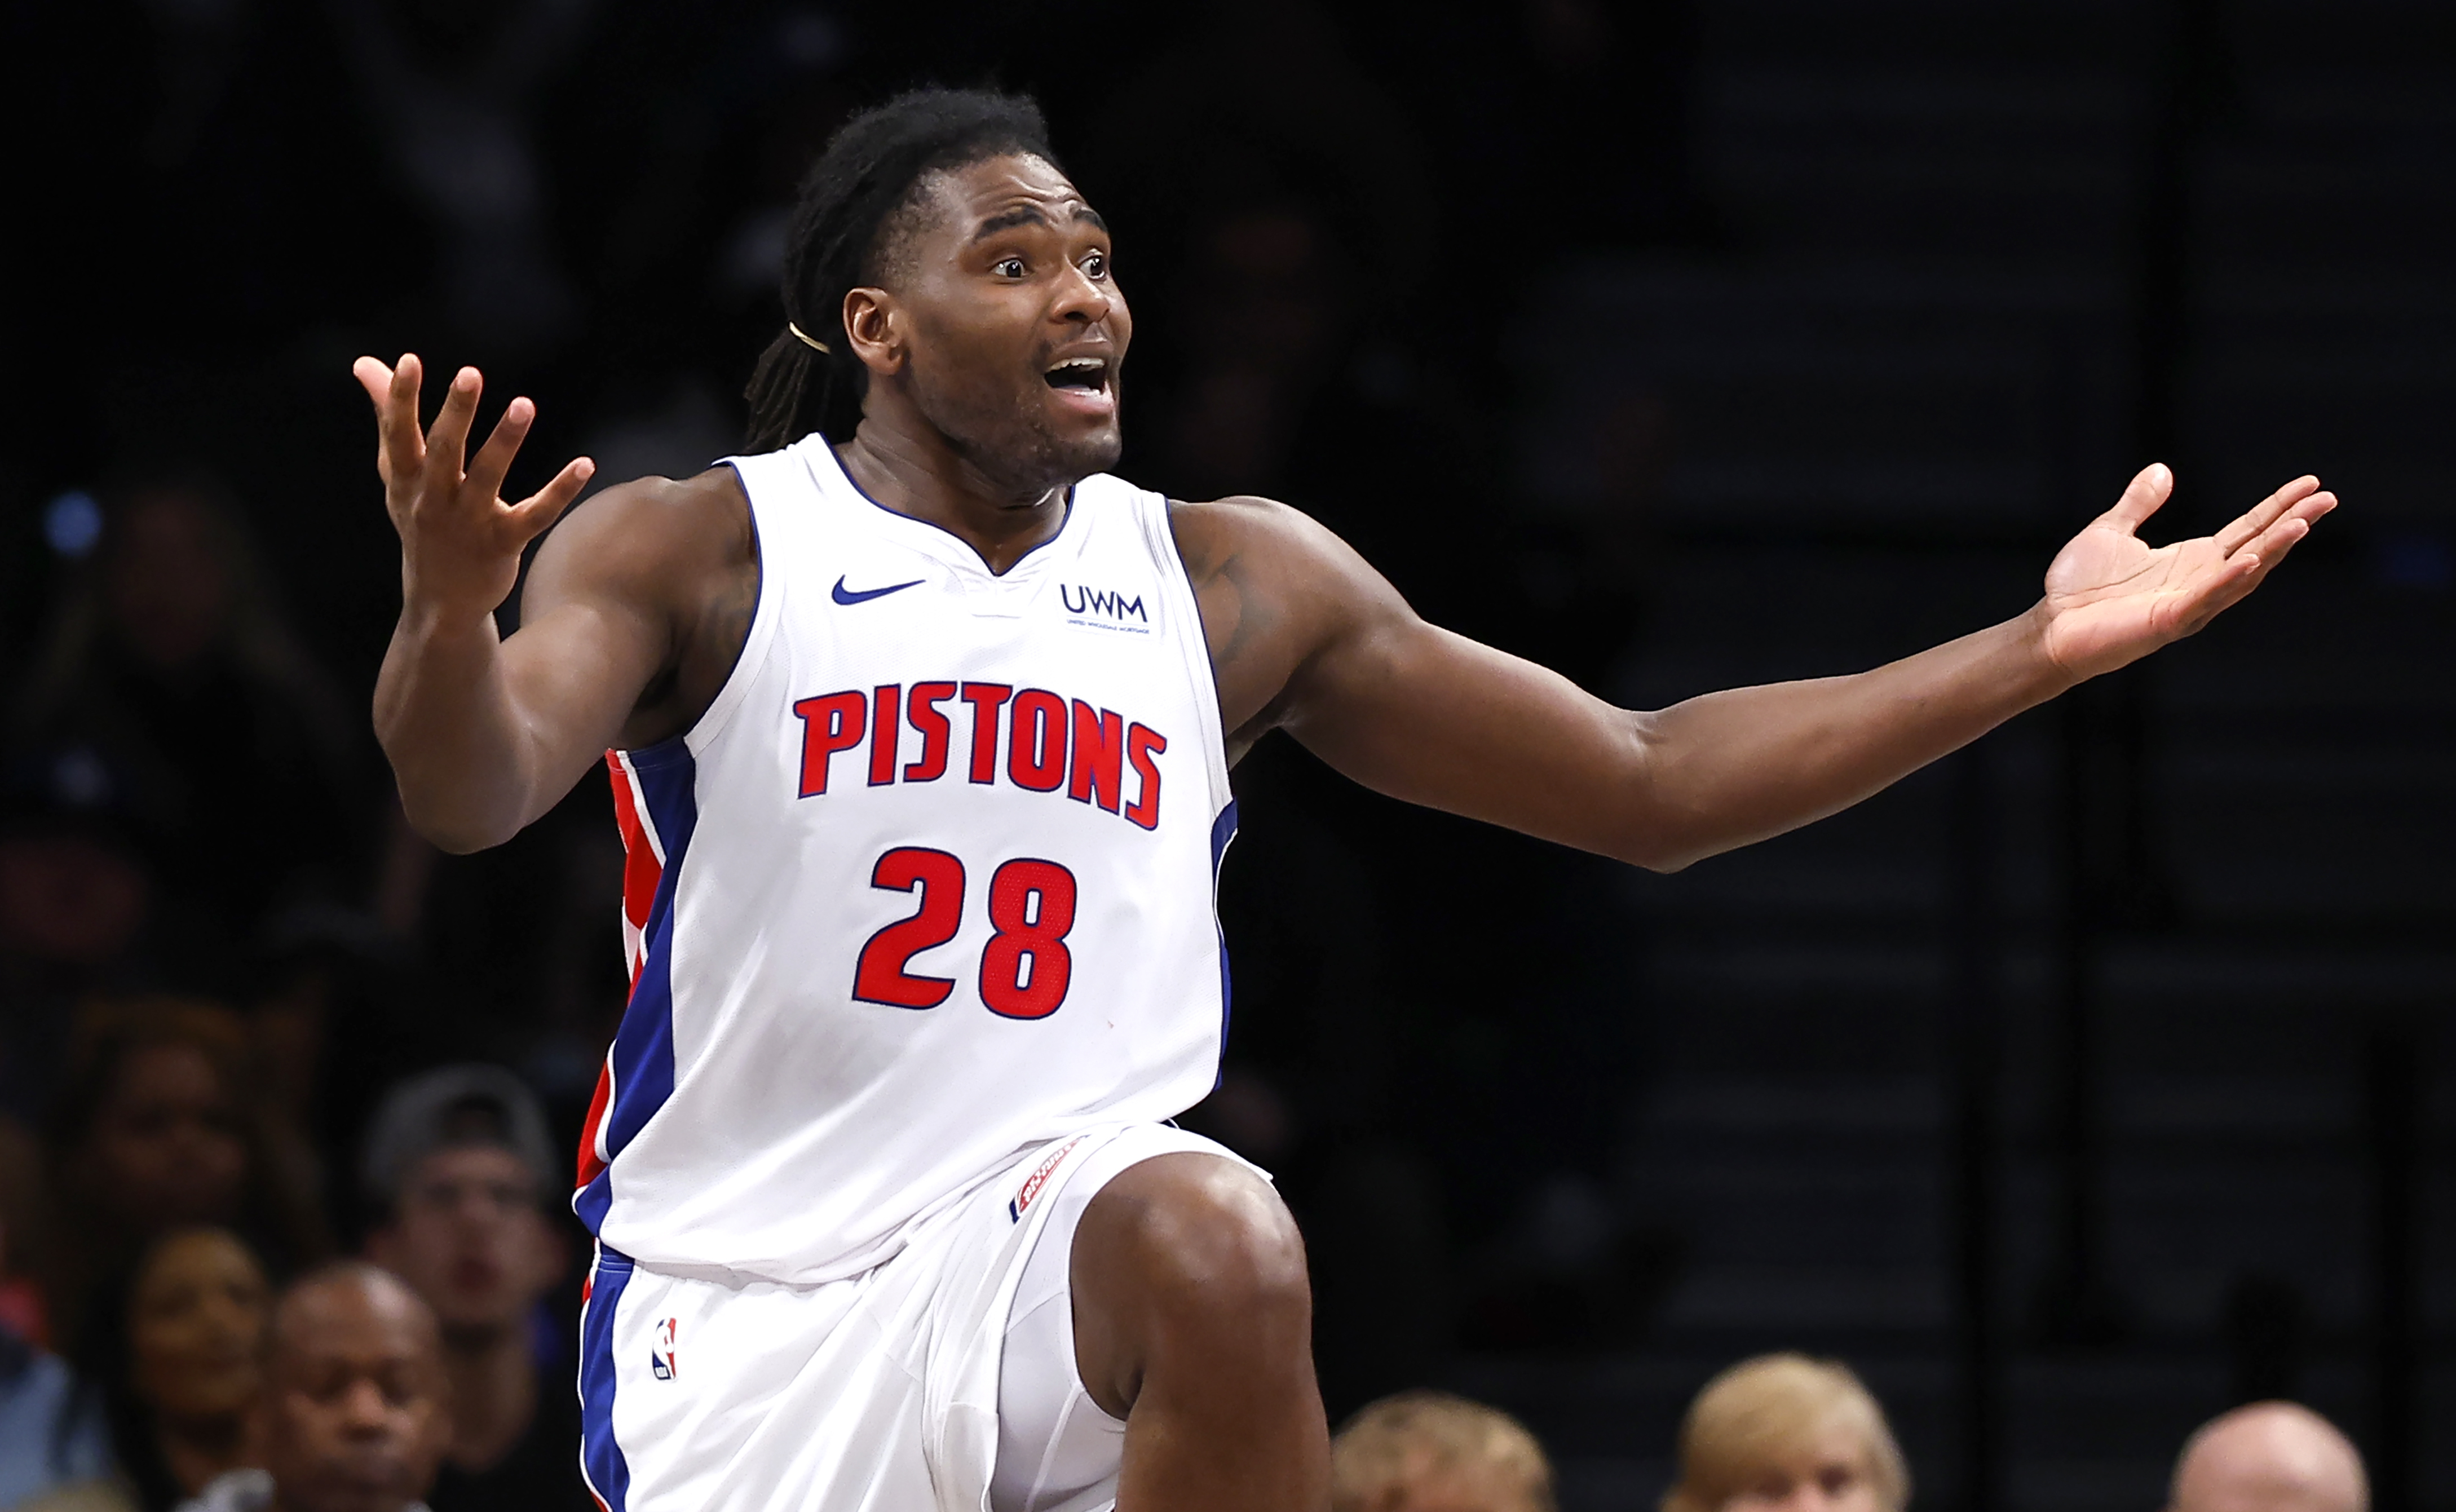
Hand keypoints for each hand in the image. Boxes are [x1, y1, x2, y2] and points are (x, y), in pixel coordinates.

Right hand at [353, 354, 594, 619]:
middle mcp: (433, 499)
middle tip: (470, 373)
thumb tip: (366, 364)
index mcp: (406, 479)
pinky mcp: (503, 543)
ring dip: (505, 440)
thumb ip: (387, 417)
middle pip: (443, 451)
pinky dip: (561, 490)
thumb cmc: (421, 519)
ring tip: (525, 404)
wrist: (439, 598)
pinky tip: (585, 464)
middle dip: (456, 412)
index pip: (398, 434)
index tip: (408, 361)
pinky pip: (535, 515)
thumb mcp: (398, 473)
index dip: (400, 399)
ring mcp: (468, 523)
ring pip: (487, 477)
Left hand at [2035, 464, 2334, 680]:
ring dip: (2273, 551)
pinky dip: (2228, 581)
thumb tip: (2161, 469)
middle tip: (2328, 499)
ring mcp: (2189, 604)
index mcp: (2192, 560)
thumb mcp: (2110, 531)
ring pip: (2242, 576)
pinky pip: (2205, 600)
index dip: (2279, 508)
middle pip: (2258, 549)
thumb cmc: (2078, 587)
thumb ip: (2138, 503)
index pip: (2247, 530)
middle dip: (2293, 525)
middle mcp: (2200, 582)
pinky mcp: (2168, 622)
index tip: (2311, 485)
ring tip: (2302, 524)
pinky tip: (2250, 561)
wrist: (2051, 627)